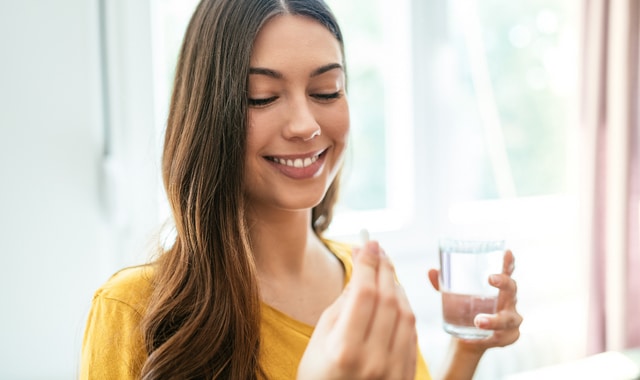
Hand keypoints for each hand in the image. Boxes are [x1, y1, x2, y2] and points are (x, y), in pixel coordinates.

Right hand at [297, 241, 417, 379]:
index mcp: (345, 350)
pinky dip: (405, 309)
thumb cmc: (318, 378)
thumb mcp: (318, 343)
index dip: (367, 263)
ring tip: (385, 269)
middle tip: (377, 248)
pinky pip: (412, 334)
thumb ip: (340, 307)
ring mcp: (394, 371)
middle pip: (389, 299)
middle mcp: (374, 361)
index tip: (366, 242)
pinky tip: (395, 297)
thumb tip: (359, 274)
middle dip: (384, 267)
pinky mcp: (405, 376)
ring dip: (397, 286)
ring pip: (406, 314)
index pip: (364, 293)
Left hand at [428, 250, 521, 352]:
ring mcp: (512, 318)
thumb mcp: (453, 296)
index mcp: (498, 286)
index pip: (507, 270)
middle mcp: (509, 300)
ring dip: (494, 320)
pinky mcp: (510, 336)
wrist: (468, 337)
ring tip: (478, 321)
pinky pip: (504, 337)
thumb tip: (431, 271)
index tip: (507, 252)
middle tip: (490, 278)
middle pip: (512, 288)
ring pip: (508, 318)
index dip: (508, 261)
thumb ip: (443, 283)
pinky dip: (491, 338)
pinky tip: (480, 339)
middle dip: (504, 282)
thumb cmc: (465, 309)